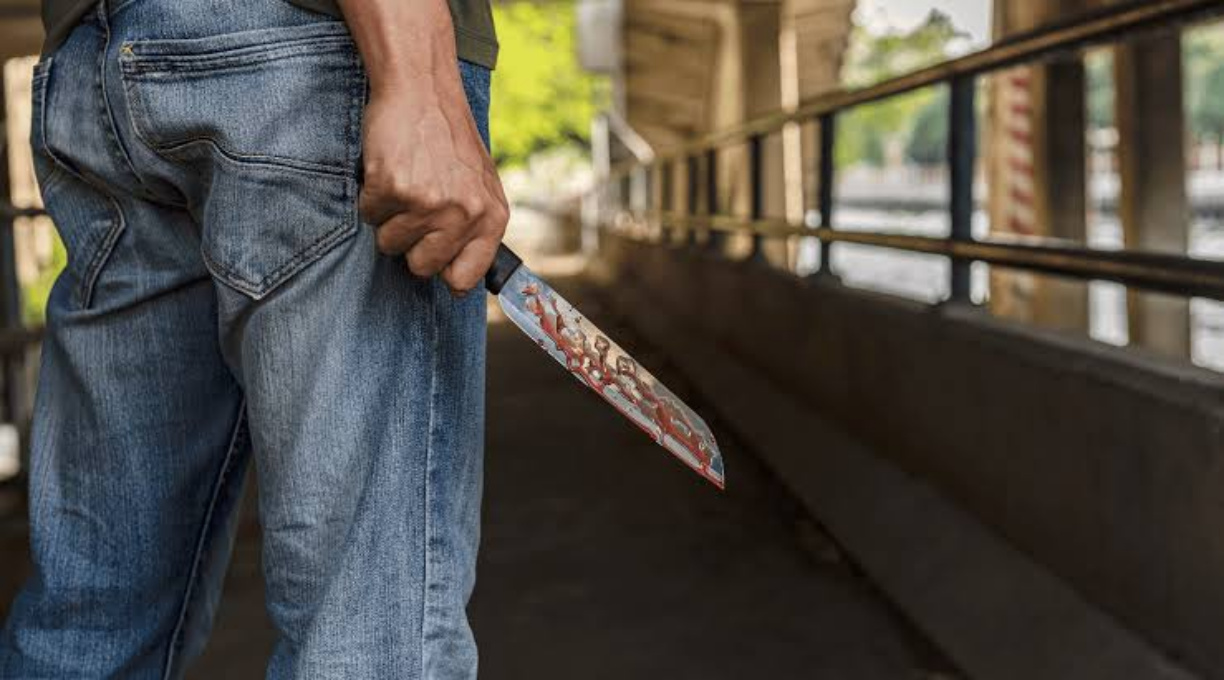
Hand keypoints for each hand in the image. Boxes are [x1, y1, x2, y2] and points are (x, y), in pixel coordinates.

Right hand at [339, 0, 508, 294]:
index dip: (445, 273)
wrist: (422, 89)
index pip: (466, 277)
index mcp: (491, 217)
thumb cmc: (450, 139)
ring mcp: (427, 203)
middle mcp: (463, 214)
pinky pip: (369, 216)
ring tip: (405, 182)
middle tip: (415, 208)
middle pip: (422, 267)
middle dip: (411, 244)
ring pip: (390, 244)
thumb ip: (476, 228)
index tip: (436, 263)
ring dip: (389, 219)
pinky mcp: (392, 188)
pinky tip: (389, 169)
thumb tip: (460, 282)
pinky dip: (372, 196)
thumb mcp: (480, 184)